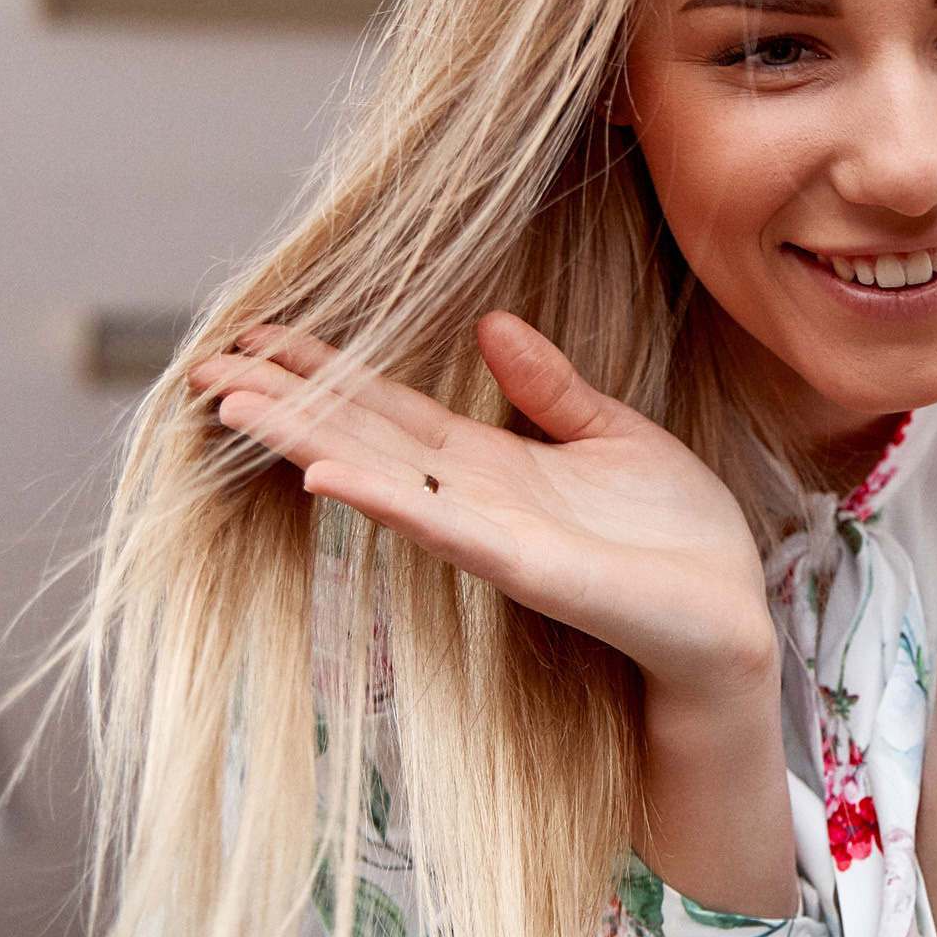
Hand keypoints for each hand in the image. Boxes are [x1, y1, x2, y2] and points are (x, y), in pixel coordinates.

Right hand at [192, 314, 777, 698]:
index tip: (255, 337)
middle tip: (203, 368)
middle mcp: (477, 498)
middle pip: (362, 439)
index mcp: (496, 462)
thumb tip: (492, 323)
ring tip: (235, 408)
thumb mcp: (615, 437)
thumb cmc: (678, 535)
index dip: (325, 373)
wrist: (732, 613)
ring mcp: (493, 535)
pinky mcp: (527, 568)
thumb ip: (553, 389)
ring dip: (308, 443)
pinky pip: (446, 529)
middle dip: (285, 403)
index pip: (390, 409)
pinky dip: (387, 502)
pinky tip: (329, 478)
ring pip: (382, 480)